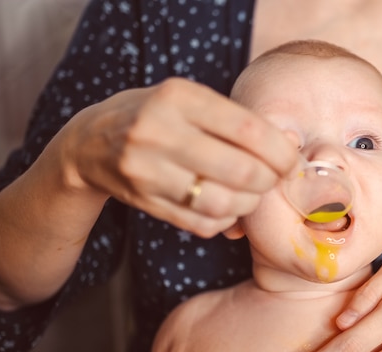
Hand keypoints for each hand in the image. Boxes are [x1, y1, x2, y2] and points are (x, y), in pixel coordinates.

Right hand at [55, 77, 297, 236]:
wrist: (91, 143)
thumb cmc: (155, 116)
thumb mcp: (189, 100)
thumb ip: (235, 120)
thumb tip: (290, 145)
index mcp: (177, 97)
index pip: (247, 129)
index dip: (280, 152)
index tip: (290, 161)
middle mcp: (158, 132)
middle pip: (240, 170)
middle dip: (269, 180)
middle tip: (273, 179)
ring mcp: (147, 170)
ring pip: (221, 203)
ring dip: (249, 204)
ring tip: (252, 194)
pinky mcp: (144, 201)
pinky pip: (201, 223)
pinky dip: (225, 221)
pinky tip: (227, 208)